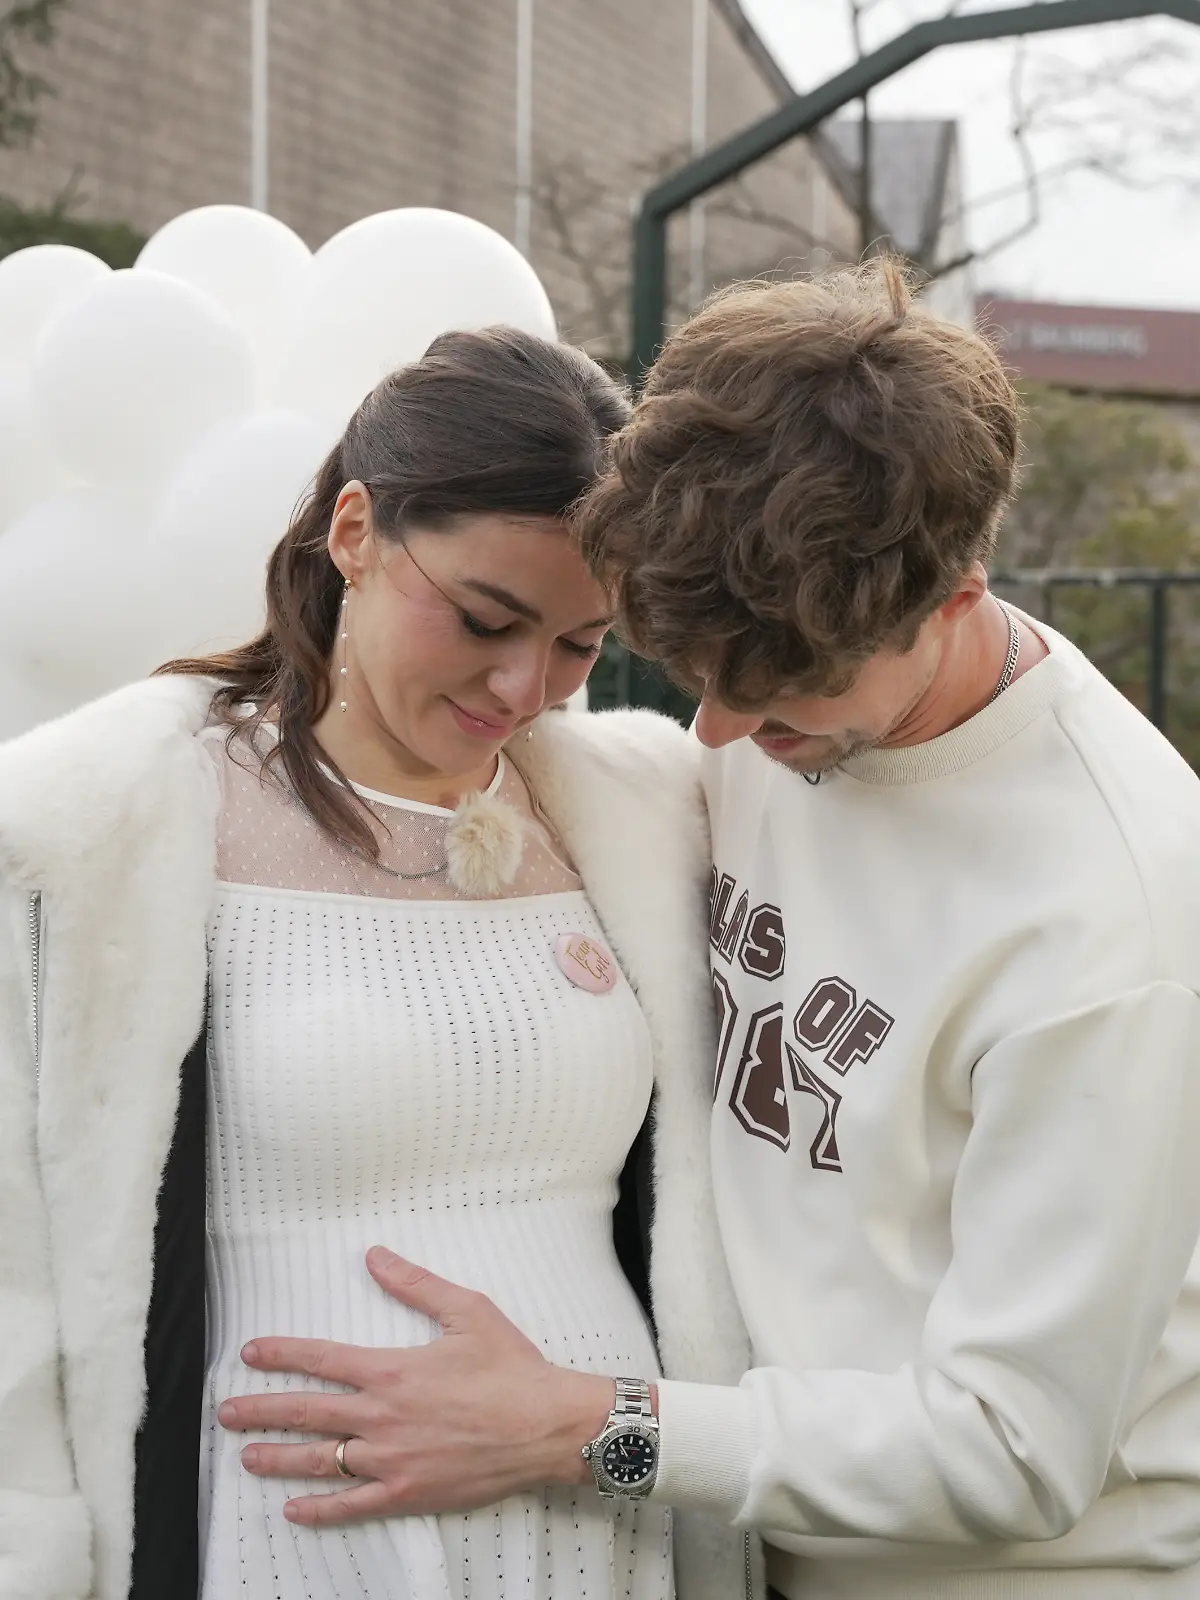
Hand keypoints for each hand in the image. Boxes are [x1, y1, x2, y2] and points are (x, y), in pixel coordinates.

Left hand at [217, 1246, 614, 1526]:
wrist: (546, 1426)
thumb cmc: (511, 1367)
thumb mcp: (468, 1310)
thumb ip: (415, 1285)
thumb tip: (375, 1257)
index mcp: (391, 1370)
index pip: (321, 1359)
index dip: (282, 1354)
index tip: (250, 1353)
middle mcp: (381, 1417)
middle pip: (307, 1413)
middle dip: (261, 1410)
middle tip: (226, 1412)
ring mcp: (391, 1460)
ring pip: (321, 1460)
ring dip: (278, 1458)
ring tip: (246, 1456)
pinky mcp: (408, 1493)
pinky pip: (352, 1506)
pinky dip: (319, 1509)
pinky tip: (293, 1510)